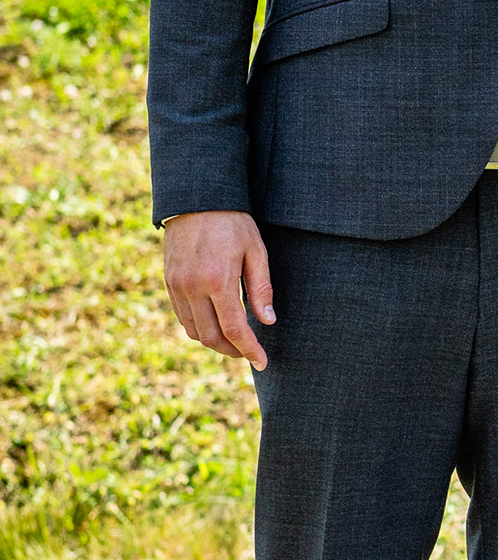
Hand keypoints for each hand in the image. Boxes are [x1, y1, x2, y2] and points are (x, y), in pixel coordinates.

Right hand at [162, 211, 274, 369]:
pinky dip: (199, 326)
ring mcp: (177, 285)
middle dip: (232, 351)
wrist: (196, 198)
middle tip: (249, 352)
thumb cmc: (233, 223)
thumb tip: (267, 322)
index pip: (233, 329)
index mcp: (217, 280)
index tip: (262, 361)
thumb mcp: (255, 251)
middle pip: (210, 337)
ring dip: (214, 342)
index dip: (249, 350)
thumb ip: (261, 289)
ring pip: (193, 331)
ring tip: (234, 340)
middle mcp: (192, 287)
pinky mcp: (169, 281)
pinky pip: (182, 316)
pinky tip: (215, 322)